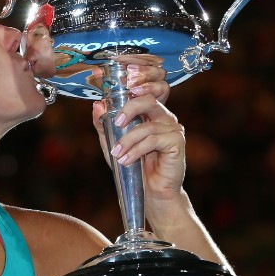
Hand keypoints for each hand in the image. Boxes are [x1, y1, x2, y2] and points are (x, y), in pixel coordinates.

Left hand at [91, 59, 184, 203]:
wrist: (150, 192)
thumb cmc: (133, 166)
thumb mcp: (112, 143)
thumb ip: (104, 125)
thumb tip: (97, 104)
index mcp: (150, 113)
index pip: (146, 90)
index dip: (136, 83)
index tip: (117, 84)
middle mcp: (164, 117)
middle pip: (149, 99)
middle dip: (130, 108)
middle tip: (117, 122)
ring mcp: (173, 129)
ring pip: (148, 126)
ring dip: (128, 140)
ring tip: (117, 154)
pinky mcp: (177, 143)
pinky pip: (154, 140)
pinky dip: (137, 150)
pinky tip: (126, 160)